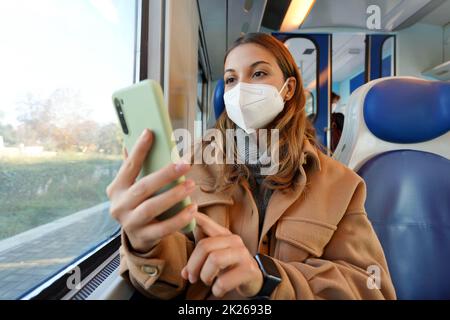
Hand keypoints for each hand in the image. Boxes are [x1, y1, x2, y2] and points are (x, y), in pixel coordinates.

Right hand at [106, 129, 196, 252]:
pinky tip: (193, 208)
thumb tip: (144, 136)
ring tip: (191, 185)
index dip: (139, 149)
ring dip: (174, 195)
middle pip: (144, 187)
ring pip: (153, 207)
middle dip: (166, 174)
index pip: (129, 166)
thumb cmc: (139, 203)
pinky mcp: (143, 237)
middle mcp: (119, 206)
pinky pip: (164, 228)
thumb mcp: (133, 187)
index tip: (150, 132)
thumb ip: (138, 167)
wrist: (137, 237)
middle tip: (185, 164)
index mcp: (116, 188)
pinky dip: (180, 218)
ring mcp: (130, 223)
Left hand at [181, 212, 262, 297]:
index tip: (184, 213)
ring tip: (206, 281)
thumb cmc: (229, 265)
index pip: (205, 222)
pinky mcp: (249, 270)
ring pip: (214, 260)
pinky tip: (218, 289)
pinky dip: (216, 289)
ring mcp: (242, 254)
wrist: (254, 279)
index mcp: (223, 234)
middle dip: (193, 265)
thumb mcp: (214, 255)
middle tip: (190, 277)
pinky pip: (224, 281)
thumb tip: (183, 272)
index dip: (193, 218)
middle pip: (205, 246)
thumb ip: (197, 258)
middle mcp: (234, 240)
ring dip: (205, 276)